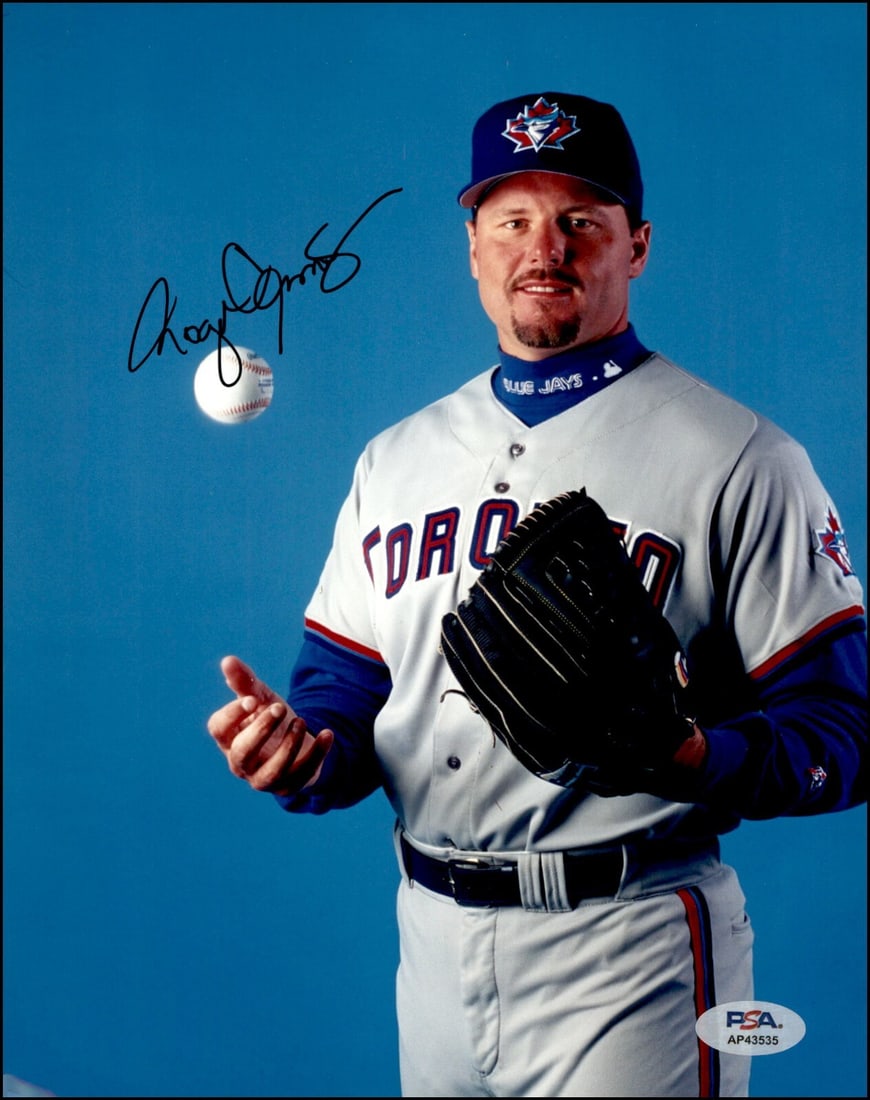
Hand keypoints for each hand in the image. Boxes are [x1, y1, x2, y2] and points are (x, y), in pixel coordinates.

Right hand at [207, 655, 333, 795]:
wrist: (298, 740)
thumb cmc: (271, 718)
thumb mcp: (261, 698)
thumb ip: (245, 682)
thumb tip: (228, 660)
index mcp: (229, 738)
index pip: (218, 728)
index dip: (233, 714)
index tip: (253, 700)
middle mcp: (240, 762)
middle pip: (242, 752)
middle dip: (261, 730)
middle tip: (279, 708)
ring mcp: (263, 778)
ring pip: (272, 771)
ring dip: (288, 746)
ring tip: (301, 721)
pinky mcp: (288, 786)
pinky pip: (302, 775)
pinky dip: (317, 754)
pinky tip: (327, 733)